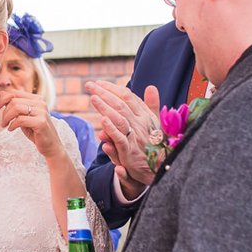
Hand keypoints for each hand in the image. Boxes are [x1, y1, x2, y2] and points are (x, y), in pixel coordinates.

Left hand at [0, 86, 60, 158]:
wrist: (50, 145)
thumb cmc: (35, 131)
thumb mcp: (23, 116)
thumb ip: (15, 106)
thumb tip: (1, 94)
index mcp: (36, 99)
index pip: (15, 92)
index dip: (3, 99)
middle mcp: (40, 103)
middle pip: (14, 100)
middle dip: (5, 112)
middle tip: (3, 122)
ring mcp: (41, 112)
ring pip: (16, 108)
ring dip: (7, 118)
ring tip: (5, 125)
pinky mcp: (41, 122)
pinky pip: (20, 120)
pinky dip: (12, 124)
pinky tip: (11, 129)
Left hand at [88, 81, 162, 197]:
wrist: (161, 168)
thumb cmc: (155, 143)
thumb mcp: (155, 122)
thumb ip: (151, 105)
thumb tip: (151, 87)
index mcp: (145, 116)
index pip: (128, 97)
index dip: (113, 89)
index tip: (100, 83)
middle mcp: (141, 124)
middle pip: (121, 104)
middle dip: (105, 93)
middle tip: (90, 85)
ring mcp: (135, 137)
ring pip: (119, 118)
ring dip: (105, 107)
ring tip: (93, 98)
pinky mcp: (130, 151)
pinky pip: (120, 138)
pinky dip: (111, 129)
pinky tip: (102, 120)